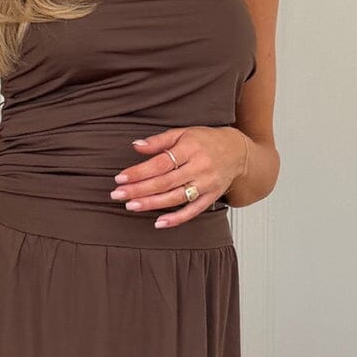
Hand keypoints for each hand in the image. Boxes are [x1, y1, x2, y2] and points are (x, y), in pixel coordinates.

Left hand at [110, 127, 249, 226]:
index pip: (160, 163)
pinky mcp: (211, 197)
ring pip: (176, 197)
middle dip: (139, 190)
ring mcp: (207, 184)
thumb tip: (136, 146)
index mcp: (191, 148)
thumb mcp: (183, 133)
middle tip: (118, 195)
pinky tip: (159, 222)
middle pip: (165, 182)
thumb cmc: (206, 141)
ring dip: (152, 204)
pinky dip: (176, 218)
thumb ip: (159, 141)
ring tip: (131, 206)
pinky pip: (193, 211)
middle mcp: (200, 167)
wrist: (238, 151)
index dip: (139, 172)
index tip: (120, 178)